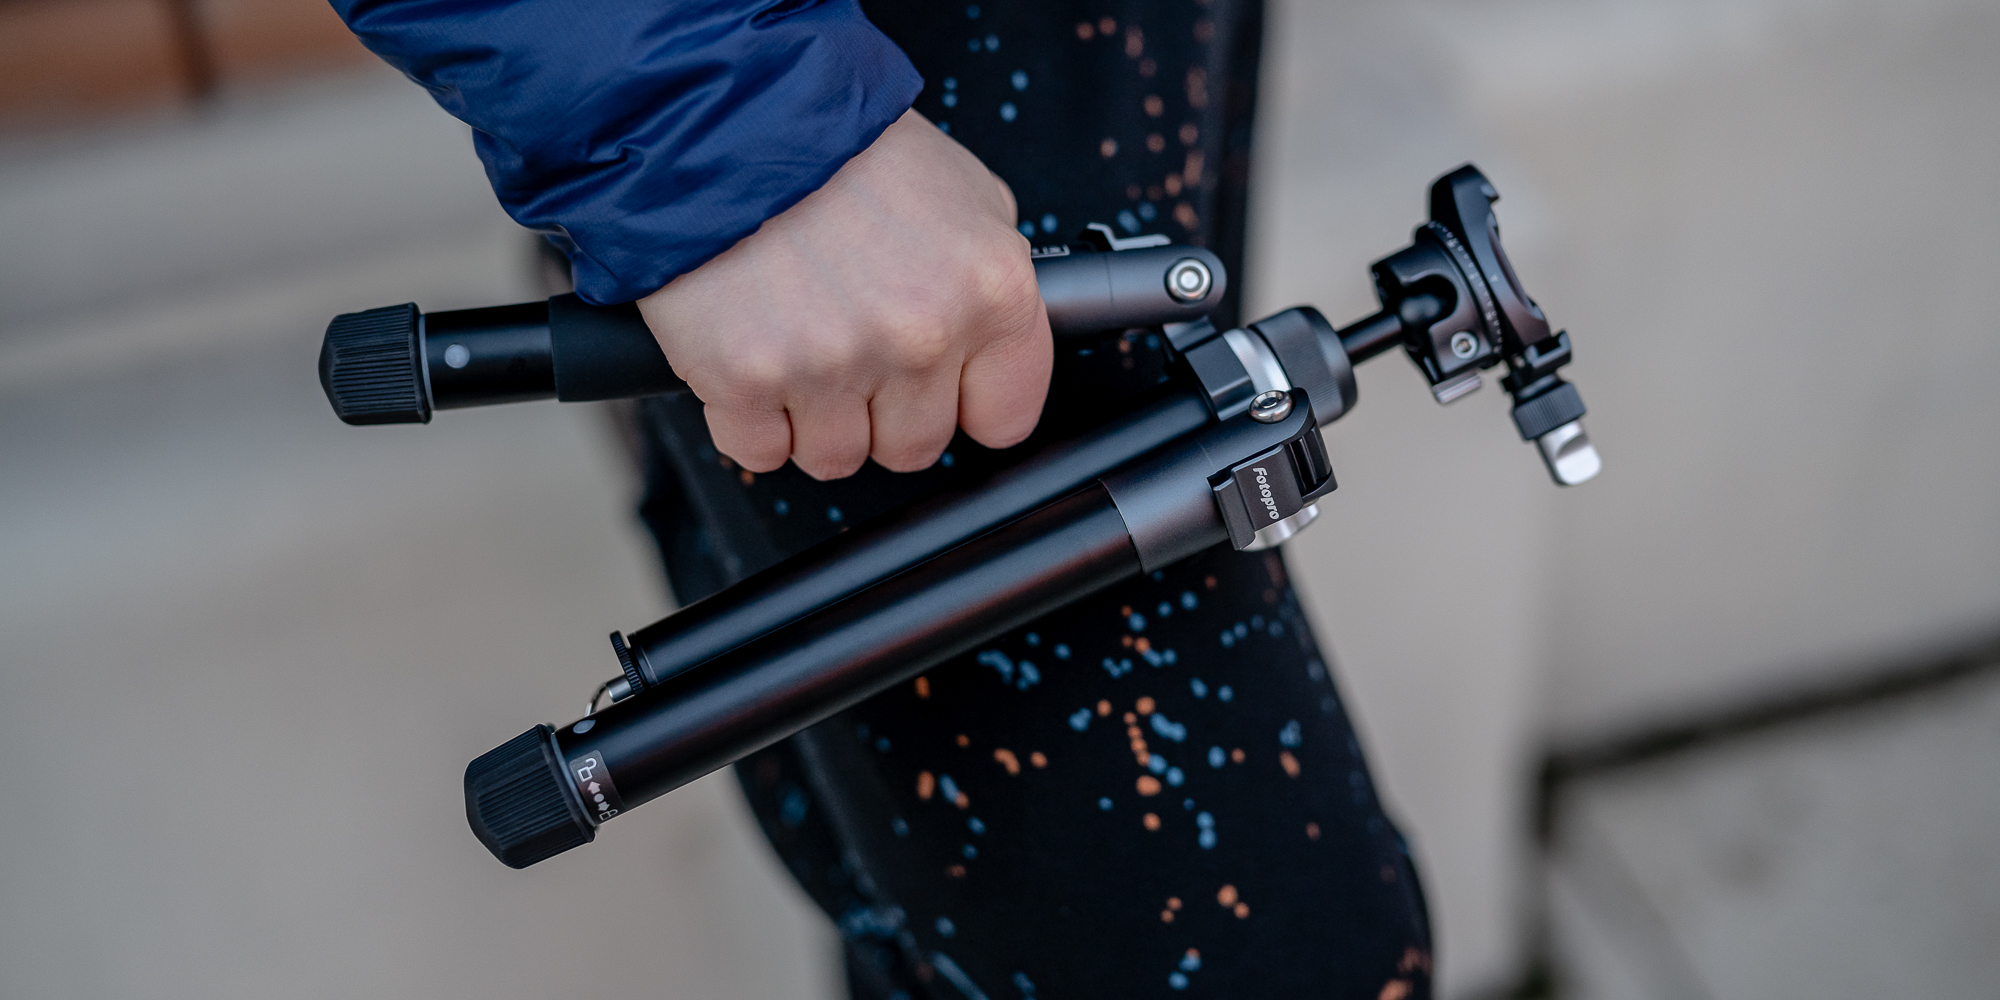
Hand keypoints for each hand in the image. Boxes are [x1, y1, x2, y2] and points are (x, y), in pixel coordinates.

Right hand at [637, 110, 1051, 479]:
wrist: (728, 115)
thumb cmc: (843, 147)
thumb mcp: (962, 193)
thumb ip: (991, 281)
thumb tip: (992, 347)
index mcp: (990, 291)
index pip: (1004, 417)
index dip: (965, 403)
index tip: (941, 388)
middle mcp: (919, 334)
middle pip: (914, 446)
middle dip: (882, 411)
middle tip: (852, 349)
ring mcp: (831, 362)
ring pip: (836, 457)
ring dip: (813, 417)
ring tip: (797, 344)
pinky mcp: (746, 378)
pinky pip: (758, 450)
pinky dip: (747, 418)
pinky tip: (751, 357)